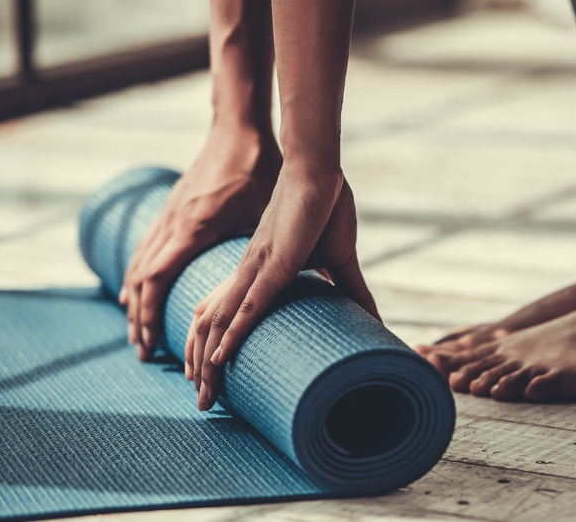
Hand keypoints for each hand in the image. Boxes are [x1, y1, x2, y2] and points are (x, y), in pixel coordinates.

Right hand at [119, 129, 281, 359]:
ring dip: (135, 300)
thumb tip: (322, 277)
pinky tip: (136, 289)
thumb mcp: (267, 212)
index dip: (152, 313)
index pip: (159, 279)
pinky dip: (137, 274)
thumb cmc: (258, 167)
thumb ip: (285, 248)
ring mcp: (169, 214)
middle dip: (140, 318)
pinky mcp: (173, 207)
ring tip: (137, 332)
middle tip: (143, 352)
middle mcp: (175, 223)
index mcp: (195, 228)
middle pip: (143, 280)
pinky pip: (146, 248)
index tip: (152, 343)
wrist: (238, 127)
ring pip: (140, 264)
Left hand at [186, 165, 377, 409]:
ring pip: (220, 324)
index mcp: (258, 272)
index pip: (225, 316)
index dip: (213, 347)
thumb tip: (373, 317)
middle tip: (203, 403)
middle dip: (201, 368)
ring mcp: (256, 269)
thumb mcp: (339, 259)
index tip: (210, 378)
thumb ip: (351, 289)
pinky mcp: (273, 264)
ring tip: (204, 395)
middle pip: (211, 327)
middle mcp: (247, 273)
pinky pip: (245, 306)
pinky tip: (218, 360)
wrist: (320, 171)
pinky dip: (230, 334)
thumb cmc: (326, 207)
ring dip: (207, 362)